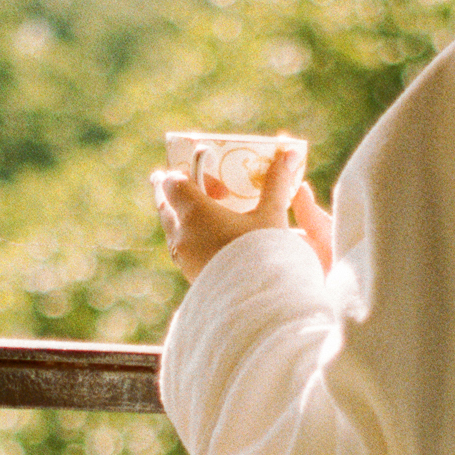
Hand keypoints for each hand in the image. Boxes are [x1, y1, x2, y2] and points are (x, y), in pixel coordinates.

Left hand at [152, 139, 331, 283]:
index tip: (193, 170)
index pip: (172, 183)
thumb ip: (277, 183)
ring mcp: (184, 258)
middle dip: (172, 195)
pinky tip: (210, 242)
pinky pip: (182, 250)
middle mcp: (181, 234)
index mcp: (195, 212)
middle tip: (184, 186)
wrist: (258, 302)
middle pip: (165, 206)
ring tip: (203, 216)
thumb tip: (289, 151)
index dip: (180, 173)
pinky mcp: (190, 276)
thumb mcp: (272, 215)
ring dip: (181, 219)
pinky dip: (189, 239)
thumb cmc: (264, 253)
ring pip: (172, 231)